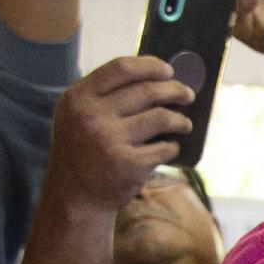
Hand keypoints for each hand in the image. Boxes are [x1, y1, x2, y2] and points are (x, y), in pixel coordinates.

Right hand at [45, 58, 193, 211]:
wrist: (75, 197)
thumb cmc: (83, 151)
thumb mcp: (78, 116)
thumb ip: (106, 95)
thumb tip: (157, 76)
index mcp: (78, 98)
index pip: (121, 68)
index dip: (150, 66)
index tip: (169, 70)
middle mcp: (91, 116)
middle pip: (147, 91)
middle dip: (175, 90)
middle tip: (187, 95)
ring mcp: (110, 140)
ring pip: (162, 117)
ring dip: (180, 119)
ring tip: (184, 123)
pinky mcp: (129, 164)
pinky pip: (165, 148)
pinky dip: (173, 147)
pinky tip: (170, 147)